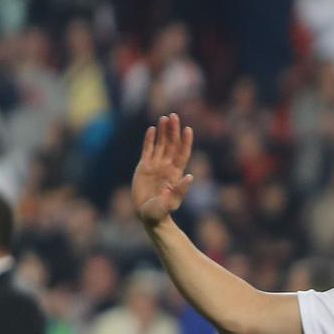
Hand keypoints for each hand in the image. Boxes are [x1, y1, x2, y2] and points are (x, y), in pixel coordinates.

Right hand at [133, 113, 195, 227]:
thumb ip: (180, 190)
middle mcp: (167, 167)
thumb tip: (190, 176)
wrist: (148, 216)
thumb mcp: (171, 202)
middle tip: (174, 116)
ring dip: (163, 131)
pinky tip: (152, 129)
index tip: (188, 129)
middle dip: (173, 131)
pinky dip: (149, 140)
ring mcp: (156, 166)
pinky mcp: (144, 167)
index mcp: (176, 174)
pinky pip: (147, 150)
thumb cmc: (161, 212)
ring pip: (161, 144)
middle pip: (172, 145)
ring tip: (165, 118)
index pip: (182, 153)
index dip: (185, 141)